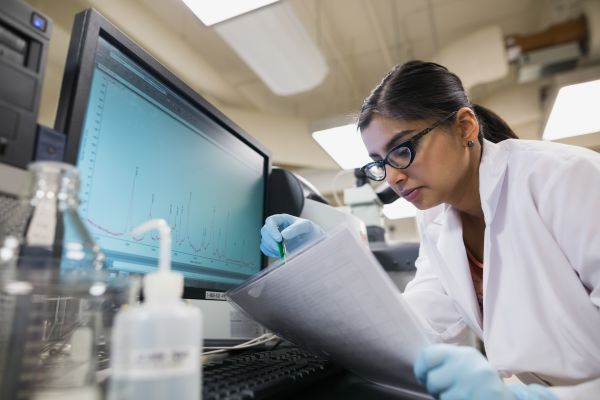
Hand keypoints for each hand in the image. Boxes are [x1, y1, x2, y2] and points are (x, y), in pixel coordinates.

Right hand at [260, 214, 323, 257]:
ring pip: (264, 241)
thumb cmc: (310, 231)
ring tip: (284, 253)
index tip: (279, 239)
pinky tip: (280, 254)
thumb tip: (283, 235)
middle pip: (264, 231)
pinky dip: (270, 253)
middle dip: (271, 241)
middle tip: (280, 250)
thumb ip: (296, 229)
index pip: (271, 221)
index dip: (272, 230)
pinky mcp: (273, 246)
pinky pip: (265, 249)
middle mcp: (276, 227)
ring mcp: (273, 237)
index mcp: (282, 219)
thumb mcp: (307, 226)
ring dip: (271, 248)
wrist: (313, 242)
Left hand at [414, 344, 557, 399]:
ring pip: (441, 396)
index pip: (428, 355)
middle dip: (436, 389)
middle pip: (432, 380)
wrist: (503, 399)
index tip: (424, 376)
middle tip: (450, 389)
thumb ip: (445, 361)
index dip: (421, 369)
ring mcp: (475, 386)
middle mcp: (470, 366)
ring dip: (446, 398)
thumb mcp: (465, 365)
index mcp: (465, 354)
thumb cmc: (477, 383)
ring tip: (461, 395)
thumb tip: (420, 369)